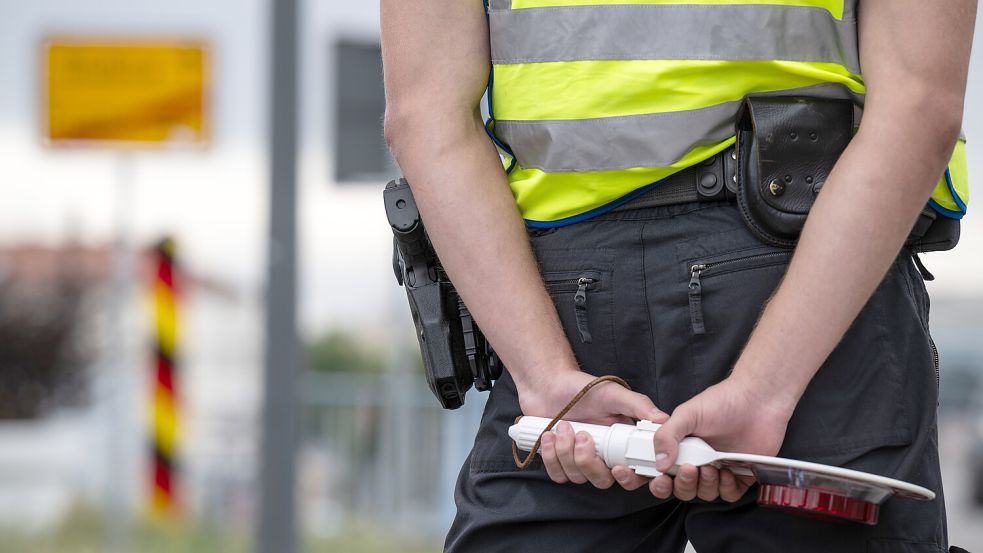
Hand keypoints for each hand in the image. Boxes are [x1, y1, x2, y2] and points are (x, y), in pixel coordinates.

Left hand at [516, 369, 666, 490]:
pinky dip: (551, 457)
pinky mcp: (559, 462)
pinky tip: (549, 436)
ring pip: (578, 477)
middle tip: (582, 435)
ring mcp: (580, 462)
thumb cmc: (583, 388)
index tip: (619, 468)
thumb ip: (638, 406)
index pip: (633, 473)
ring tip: (563, 426)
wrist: (549, 385)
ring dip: (566, 453)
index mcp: (621, 444)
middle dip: (589, 462)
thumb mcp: (613, 393)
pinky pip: (558, 475)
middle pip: (603, 480)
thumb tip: (663, 420)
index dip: (629, 478)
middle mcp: (603, 457)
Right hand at [650, 372, 795, 501]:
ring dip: (705, 485)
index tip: (661, 479)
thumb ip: (667, 436)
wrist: (758, 400)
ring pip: (705, 493)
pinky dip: (726, 488)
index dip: (660, 481)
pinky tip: (727, 472)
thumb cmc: (723, 401)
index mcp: (682, 446)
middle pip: (682, 488)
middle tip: (690, 469)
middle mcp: (699, 459)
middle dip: (683, 484)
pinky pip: (729, 494)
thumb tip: (659, 462)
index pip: (663, 472)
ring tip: (711, 467)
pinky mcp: (741, 475)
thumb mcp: (687, 414)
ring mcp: (719, 468)